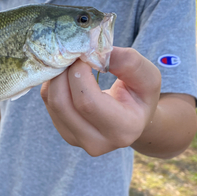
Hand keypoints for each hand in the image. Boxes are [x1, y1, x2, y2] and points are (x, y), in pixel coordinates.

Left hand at [40, 47, 160, 155]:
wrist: (132, 118)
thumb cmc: (140, 95)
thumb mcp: (148, 76)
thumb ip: (129, 63)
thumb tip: (95, 52)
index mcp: (122, 130)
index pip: (87, 101)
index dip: (79, 73)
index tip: (85, 54)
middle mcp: (97, 142)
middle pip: (62, 103)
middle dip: (63, 72)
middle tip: (74, 53)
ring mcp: (77, 140)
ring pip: (53, 102)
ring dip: (56, 76)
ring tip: (71, 61)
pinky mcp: (64, 133)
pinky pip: (49, 102)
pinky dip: (54, 83)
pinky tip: (68, 74)